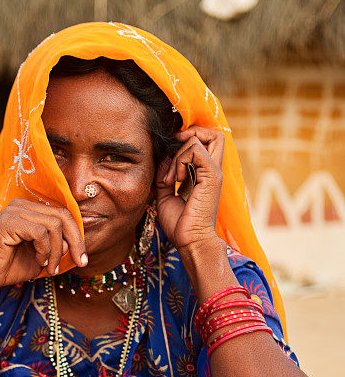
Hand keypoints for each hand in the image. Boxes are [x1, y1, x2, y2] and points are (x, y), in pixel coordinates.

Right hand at [0, 198, 87, 297]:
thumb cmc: (9, 267)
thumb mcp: (41, 256)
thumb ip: (57, 246)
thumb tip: (74, 242)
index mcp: (29, 209)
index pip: (63, 215)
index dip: (77, 236)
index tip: (82, 259)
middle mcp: (22, 205)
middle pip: (63, 216)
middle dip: (75, 242)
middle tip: (78, 263)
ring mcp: (14, 211)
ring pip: (54, 225)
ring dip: (56, 251)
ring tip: (48, 266)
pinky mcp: (9, 222)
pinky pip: (40, 233)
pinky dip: (44, 250)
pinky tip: (37, 261)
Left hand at [154, 126, 224, 255]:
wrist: (190, 241)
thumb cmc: (180, 225)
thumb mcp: (165, 196)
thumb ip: (164, 176)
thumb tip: (162, 158)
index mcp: (204, 174)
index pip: (205, 143)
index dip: (186, 140)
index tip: (169, 154)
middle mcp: (212, 170)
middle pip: (213, 134)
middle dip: (189, 134)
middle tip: (173, 152)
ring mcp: (214, 172)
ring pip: (200, 138)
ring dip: (177, 154)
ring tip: (170, 178)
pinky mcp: (212, 176)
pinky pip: (195, 150)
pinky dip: (180, 160)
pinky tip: (175, 180)